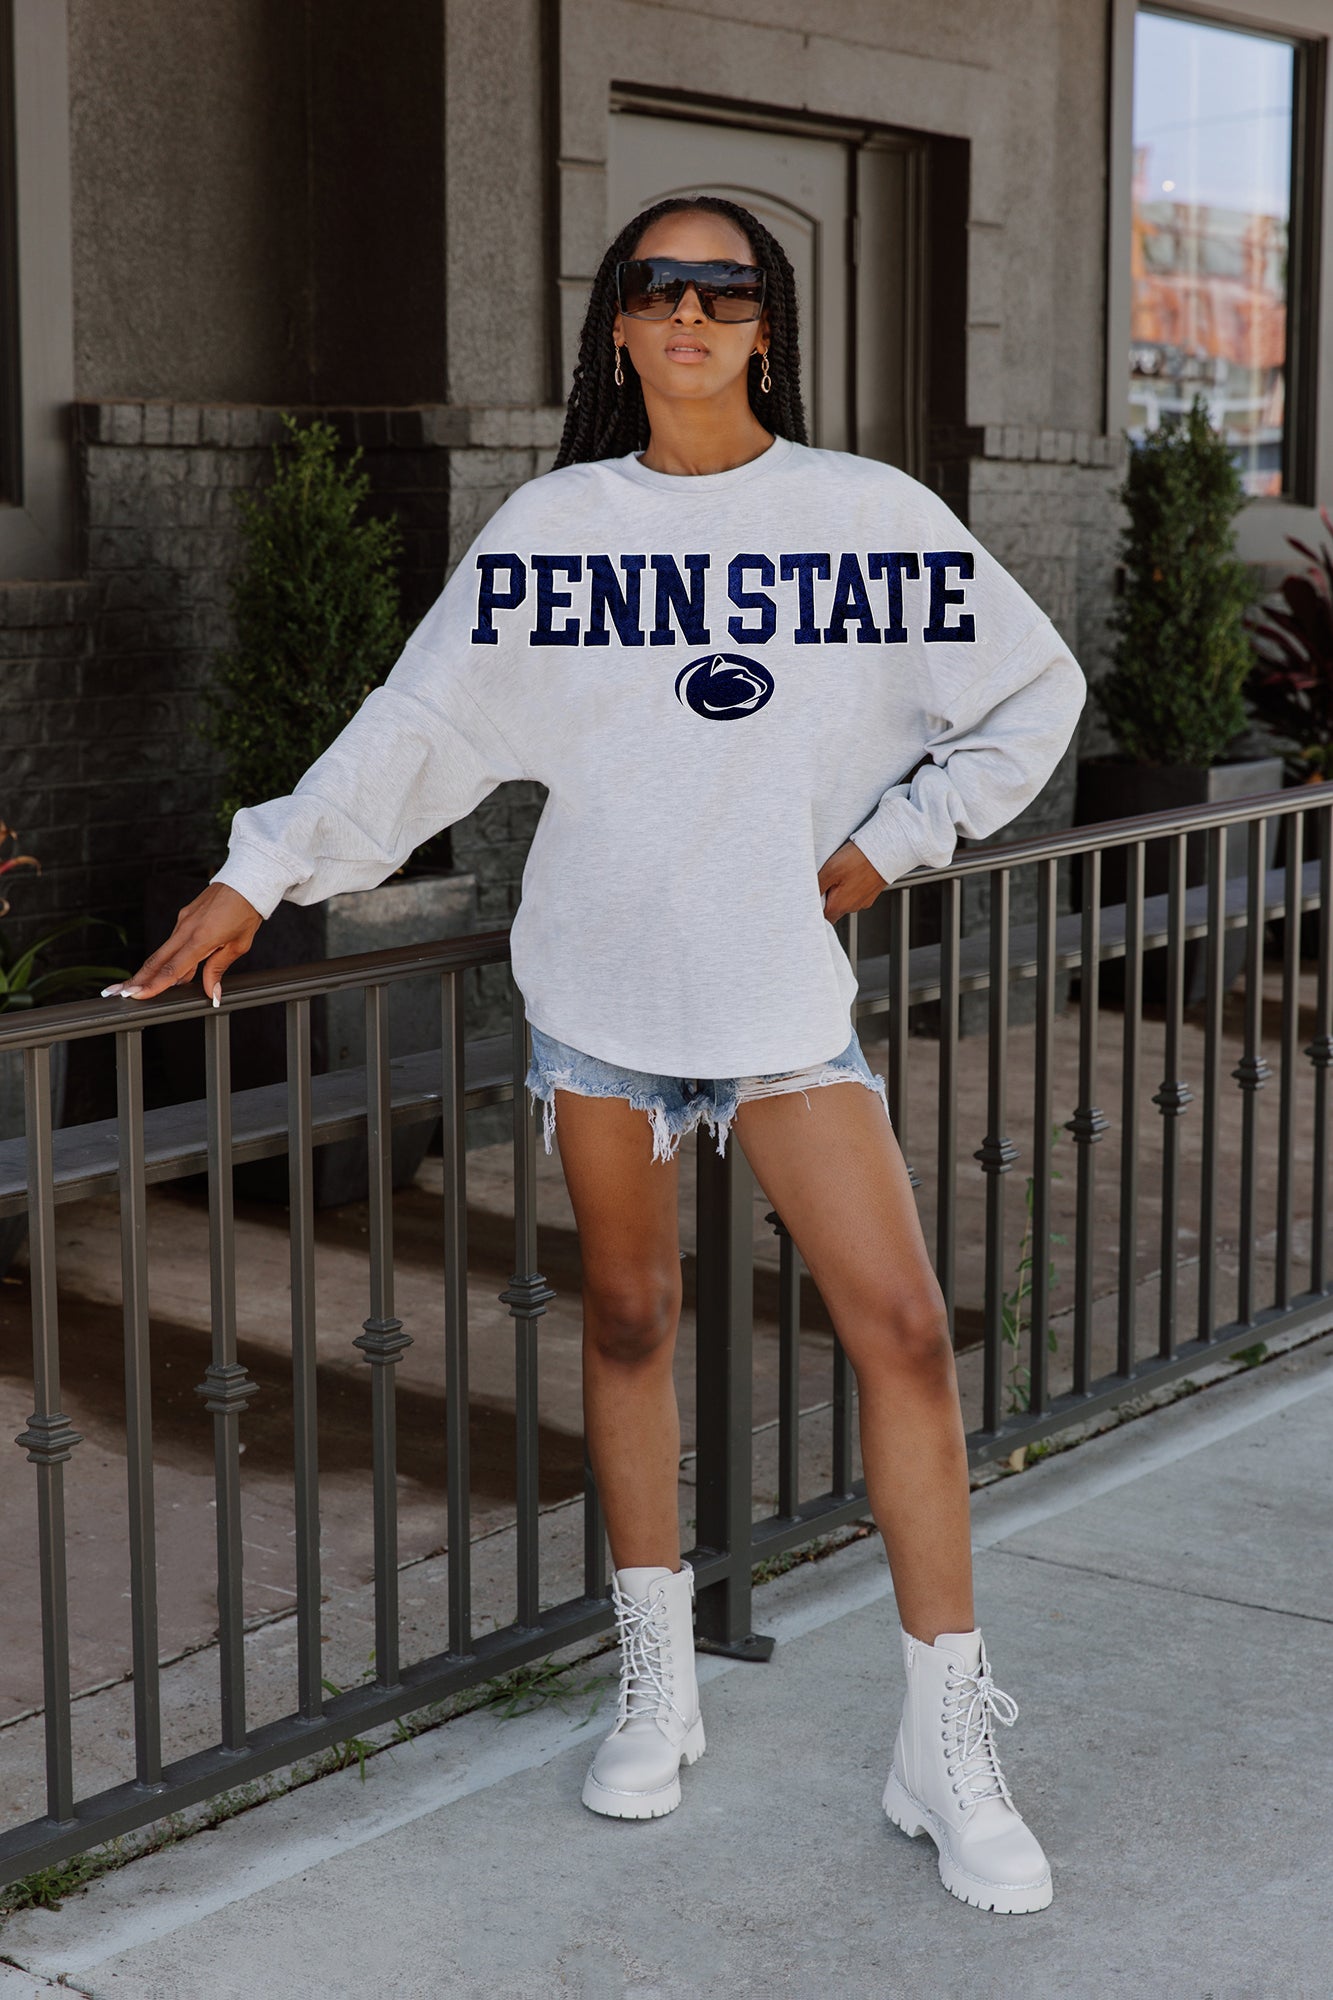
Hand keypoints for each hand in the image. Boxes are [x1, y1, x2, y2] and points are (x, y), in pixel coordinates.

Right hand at [102, 883, 262, 1005]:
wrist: (246, 881)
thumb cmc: (246, 912)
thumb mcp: (238, 945)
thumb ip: (218, 969)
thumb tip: (210, 992)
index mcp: (200, 938)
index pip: (172, 968)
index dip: (153, 985)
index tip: (136, 996)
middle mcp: (186, 929)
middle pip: (156, 960)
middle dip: (136, 979)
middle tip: (117, 993)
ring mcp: (183, 921)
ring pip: (163, 951)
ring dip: (149, 970)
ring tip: (134, 988)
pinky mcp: (184, 916)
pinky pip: (174, 942)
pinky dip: (168, 958)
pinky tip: (172, 973)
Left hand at [817, 840, 887, 924]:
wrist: (886, 850)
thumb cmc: (859, 859)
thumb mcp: (830, 870)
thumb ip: (817, 886)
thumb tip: (806, 897)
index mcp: (839, 906)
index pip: (820, 918)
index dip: (813, 908)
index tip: (809, 897)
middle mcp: (852, 908)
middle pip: (832, 910)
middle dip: (825, 898)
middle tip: (823, 881)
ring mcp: (863, 901)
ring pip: (844, 901)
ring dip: (838, 891)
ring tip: (838, 874)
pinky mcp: (871, 893)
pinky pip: (855, 893)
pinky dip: (851, 886)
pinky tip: (851, 873)